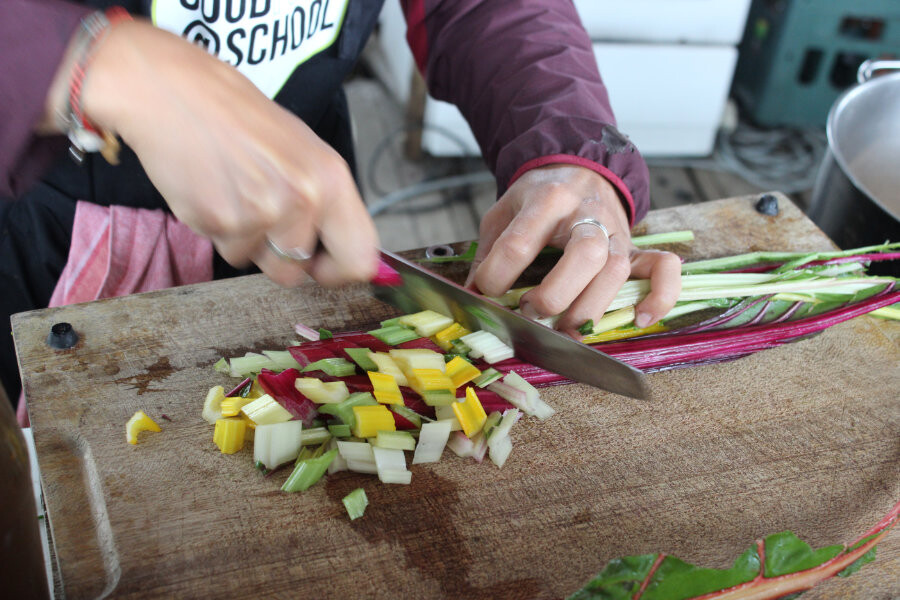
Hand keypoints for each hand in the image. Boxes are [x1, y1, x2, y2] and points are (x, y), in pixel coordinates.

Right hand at [76, 20, 378, 286]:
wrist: (173, 91)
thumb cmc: (238, 117)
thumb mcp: (303, 150)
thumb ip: (325, 203)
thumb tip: (343, 253)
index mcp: (332, 178)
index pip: (359, 258)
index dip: (339, 271)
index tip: (323, 265)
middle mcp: (303, 199)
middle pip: (301, 272)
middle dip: (284, 259)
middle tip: (266, 221)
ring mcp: (261, 214)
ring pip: (261, 264)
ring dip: (249, 243)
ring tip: (237, 194)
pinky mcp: (220, 224)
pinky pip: (229, 252)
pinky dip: (220, 232)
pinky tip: (214, 192)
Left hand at [467, 164, 680, 337]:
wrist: (578, 168)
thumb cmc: (536, 199)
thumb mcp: (502, 213)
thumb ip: (489, 254)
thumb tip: (474, 298)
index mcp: (546, 198)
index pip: (520, 241)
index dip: (497, 276)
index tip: (486, 295)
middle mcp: (587, 212)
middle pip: (585, 255)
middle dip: (555, 295)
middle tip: (531, 312)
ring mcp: (617, 231)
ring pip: (617, 269)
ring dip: (590, 307)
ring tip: (564, 329)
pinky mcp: (636, 247)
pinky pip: (664, 269)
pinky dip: (660, 297)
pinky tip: (638, 319)